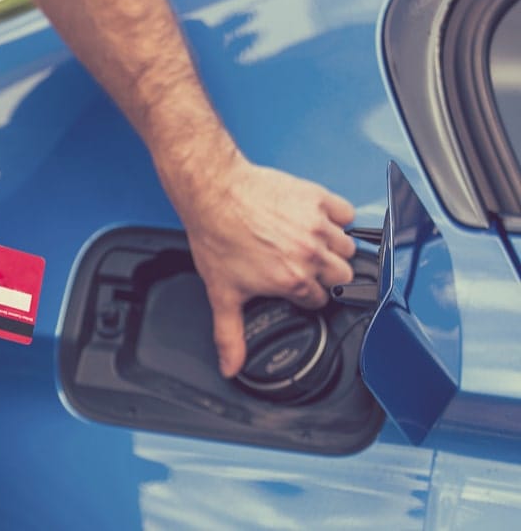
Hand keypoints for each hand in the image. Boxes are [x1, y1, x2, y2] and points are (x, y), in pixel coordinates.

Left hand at [164, 151, 355, 377]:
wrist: (213, 193)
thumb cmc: (217, 236)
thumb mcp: (222, 293)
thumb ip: (229, 335)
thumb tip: (230, 366)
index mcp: (292, 280)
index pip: (319, 300)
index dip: (307, 296)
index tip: (297, 289)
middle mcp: (310, 254)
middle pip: (342, 276)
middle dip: (325, 275)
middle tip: (304, 267)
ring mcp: (317, 226)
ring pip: (348, 247)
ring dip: (333, 249)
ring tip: (309, 245)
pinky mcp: (318, 199)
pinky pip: (346, 213)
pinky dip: (338, 218)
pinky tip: (319, 221)